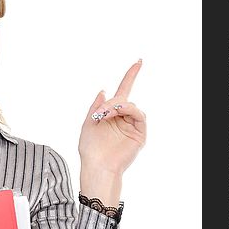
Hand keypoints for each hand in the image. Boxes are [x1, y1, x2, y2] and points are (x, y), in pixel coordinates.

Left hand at [78, 59, 146, 174]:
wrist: (97, 166)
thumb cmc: (90, 149)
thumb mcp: (88, 123)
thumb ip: (96, 106)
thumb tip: (104, 90)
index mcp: (111, 115)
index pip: (122, 93)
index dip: (130, 77)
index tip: (138, 62)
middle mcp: (123, 119)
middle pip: (124, 99)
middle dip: (112, 102)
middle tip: (100, 112)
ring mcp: (132, 126)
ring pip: (131, 106)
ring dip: (117, 106)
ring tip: (105, 115)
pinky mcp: (140, 134)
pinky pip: (139, 115)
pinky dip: (128, 111)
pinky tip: (116, 114)